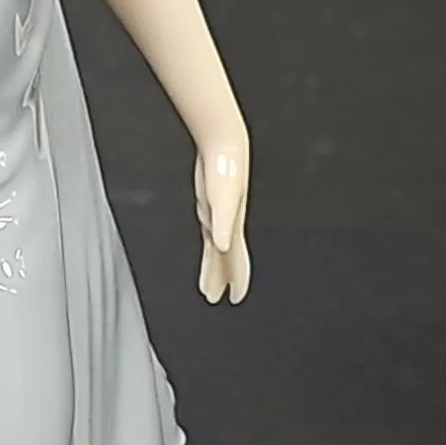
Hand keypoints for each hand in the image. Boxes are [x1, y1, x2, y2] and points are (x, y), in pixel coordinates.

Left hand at [193, 126, 251, 302]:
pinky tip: (210, 248)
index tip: (236, 298)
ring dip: (213, 267)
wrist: (224, 146)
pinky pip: (210, 235)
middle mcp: (227, 225)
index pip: (236, 262)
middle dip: (221, 280)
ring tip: (208, 283)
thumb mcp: (221, 201)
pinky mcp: (210, 206)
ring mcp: (219, 216)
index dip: (237, 281)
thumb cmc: (225, 171)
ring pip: (216, 250)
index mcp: (232, 228)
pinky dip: (210, 247)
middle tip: (214, 297)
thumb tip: (221, 245)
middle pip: (225, 260)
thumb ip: (222, 224)